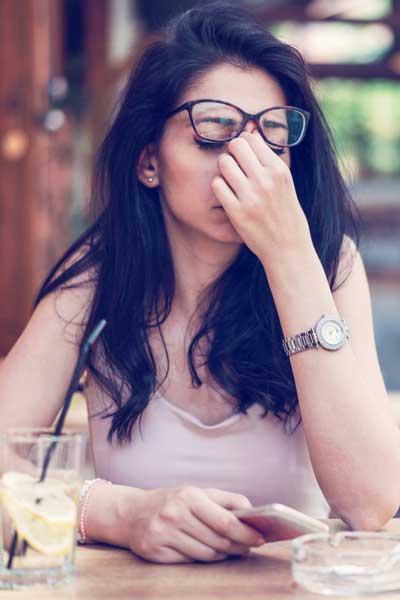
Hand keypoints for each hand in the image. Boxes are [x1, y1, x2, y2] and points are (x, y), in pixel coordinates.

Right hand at [125, 486, 264, 562]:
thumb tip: (252, 512)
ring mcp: (163, 535)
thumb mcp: (197, 493)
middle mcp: (174, 515)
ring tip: (227, 548)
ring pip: (206, 554)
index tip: (260, 539)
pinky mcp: (155, 552)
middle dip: (237, 546)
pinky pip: (190, 561)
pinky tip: (203, 550)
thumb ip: (226, 500)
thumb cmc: (172, 501)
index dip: (246, 533)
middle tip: (247, 546)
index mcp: (189, 496)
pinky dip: (201, 558)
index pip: (225, 521)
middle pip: (218, 541)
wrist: (132, 513)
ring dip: (221, 554)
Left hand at [211, 131, 311, 262]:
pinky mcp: (237, 212)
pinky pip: (217, 185)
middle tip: (235, 167)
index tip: (245, 158)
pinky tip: (227, 195)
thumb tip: (250, 131)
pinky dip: (219, 187)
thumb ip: (268, 160)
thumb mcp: (285, 183)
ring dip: (224, 170)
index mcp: (279, 169)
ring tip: (231, 181)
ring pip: (223, 163)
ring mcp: (250, 196)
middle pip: (235, 146)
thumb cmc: (285, 213)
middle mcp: (265, 179)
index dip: (244, 145)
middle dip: (232, 153)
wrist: (288, 248)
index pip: (251, 138)